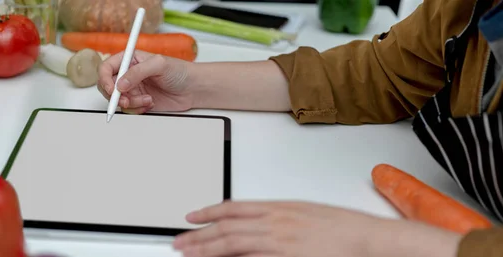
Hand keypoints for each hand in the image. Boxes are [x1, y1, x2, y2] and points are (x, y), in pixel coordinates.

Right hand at [97, 50, 194, 113]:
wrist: (193, 89)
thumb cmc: (180, 71)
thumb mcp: (159, 64)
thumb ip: (138, 72)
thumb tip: (120, 84)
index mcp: (130, 60)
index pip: (106, 67)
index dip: (104, 79)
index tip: (112, 89)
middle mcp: (129, 74)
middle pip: (108, 86)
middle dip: (115, 96)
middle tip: (127, 100)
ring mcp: (134, 89)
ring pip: (119, 100)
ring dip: (131, 103)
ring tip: (147, 99)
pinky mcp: (139, 102)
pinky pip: (129, 110)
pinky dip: (138, 109)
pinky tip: (151, 103)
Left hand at [173, 201, 461, 256]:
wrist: (368, 238)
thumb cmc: (344, 227)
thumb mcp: (305, 213)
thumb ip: (278, 218)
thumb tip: (256, 225)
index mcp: (279, 207)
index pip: (233, 207)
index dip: (209, 211)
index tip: (192, 216)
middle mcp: (275, 221)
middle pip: (227, 226)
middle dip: (199, 235)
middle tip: (179, 241)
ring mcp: (279, 241)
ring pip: (232, 243)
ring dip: (206, 248)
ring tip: (188, 251)